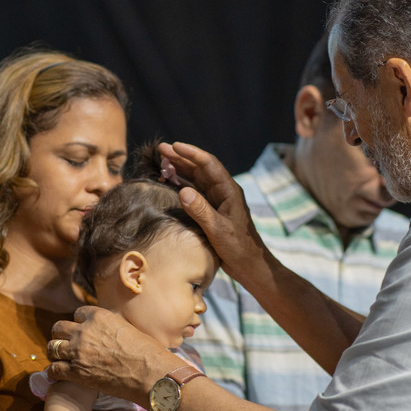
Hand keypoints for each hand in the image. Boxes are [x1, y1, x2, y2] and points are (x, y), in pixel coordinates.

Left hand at [48, 306, 173, 402]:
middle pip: (59, 327)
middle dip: (62, 335)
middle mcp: (85, 331)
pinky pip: (54, 369)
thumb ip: (112, 325)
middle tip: (67, 343)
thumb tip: (109, 327)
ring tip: (60, 358)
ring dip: (56, 352)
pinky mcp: (76, 372)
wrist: (149, 374)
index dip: (80, 323)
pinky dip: (54, 372)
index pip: (78, 313)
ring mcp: (78, 351)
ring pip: (53, 347)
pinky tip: (58, 374)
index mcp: (99, 316)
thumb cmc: (147, 352)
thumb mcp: (128, 327)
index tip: (82, 330)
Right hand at [158, 141, 274, 288]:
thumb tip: (183, 190)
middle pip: (200, 168)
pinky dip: (181, 184)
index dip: (191, 154)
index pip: (209, 165)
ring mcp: (218, 200)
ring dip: (180, 169)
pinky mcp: (212, 210)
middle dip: (181, 158)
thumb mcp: (218, 229)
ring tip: (162, 162)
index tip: (174, 146)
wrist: (249, 264)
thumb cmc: (238, 247)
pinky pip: (195, 191)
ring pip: (196, 178)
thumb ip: (201, 210)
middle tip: (161, 149)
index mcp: (229, 190)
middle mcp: (223, 191)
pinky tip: (170, 181)